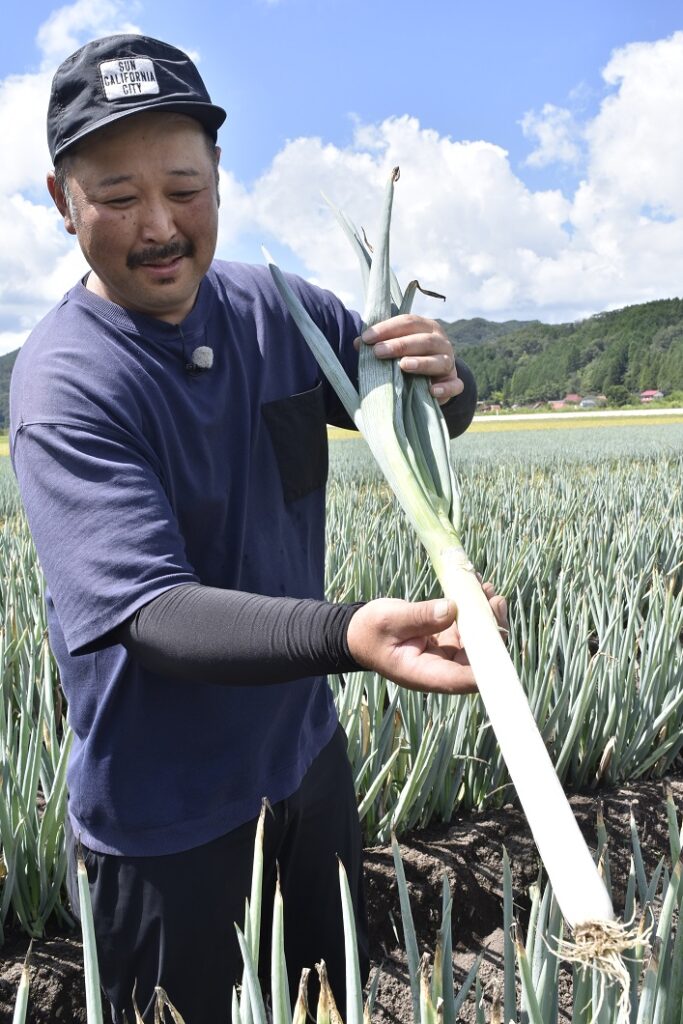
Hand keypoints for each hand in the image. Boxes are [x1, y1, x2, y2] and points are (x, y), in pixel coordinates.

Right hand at [346, 583, 507, 694]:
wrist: (358, 633)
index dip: (486, 664)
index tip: (496, 634)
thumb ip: (420, 616)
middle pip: (479, 660)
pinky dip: (475, 611)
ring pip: (479, 643)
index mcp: (426, 674)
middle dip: (491, 631)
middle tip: (493, 599)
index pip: (464, 678)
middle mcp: (442, 669)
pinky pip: (469, 629)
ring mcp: (447, 655)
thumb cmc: (369, 631)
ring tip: (487, 590)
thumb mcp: (390, 619)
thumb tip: (452, 608)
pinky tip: (477, 588)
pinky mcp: (448, 640)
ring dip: (487, 618)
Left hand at [354, 314, 460, 404]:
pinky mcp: (453, 382)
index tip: (367, 338)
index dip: (387, 328)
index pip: (408, 322)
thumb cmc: (409, 357)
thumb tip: (358, 343)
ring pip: (440, 360)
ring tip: (403, 365)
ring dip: (421, 363)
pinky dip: (445, 388)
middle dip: (400, 345)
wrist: (433, 377)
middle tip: (378, 352)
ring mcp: (449, 362)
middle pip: (423, 340)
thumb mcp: (395, 348)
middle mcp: (441, 342)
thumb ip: (379, 343)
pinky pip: (455, 385)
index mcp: (426, 328)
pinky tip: (432, 391)